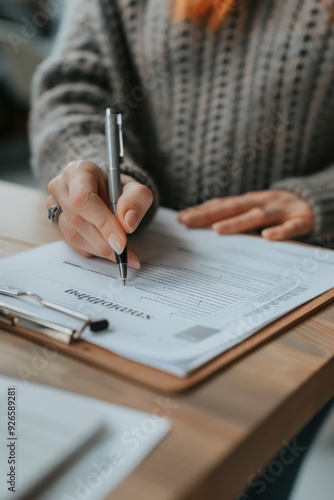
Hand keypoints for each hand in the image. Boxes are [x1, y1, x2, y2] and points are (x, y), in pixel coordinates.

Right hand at [46, 161, 152, 266]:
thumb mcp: (136, 189)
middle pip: (77, 220)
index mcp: (79, 171)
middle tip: (124, 252)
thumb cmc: (119, 189)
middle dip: (103, 241)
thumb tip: (127, 223)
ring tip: (120, 252)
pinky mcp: (56, 224)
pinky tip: (108, 247)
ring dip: (99, 248)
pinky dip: (94, 250)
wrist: (108, 192)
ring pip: (73, 235)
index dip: (102, 223)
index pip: (83, 199)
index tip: (120, 242)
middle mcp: (61, 187)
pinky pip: (73, 244)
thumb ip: (136, 201)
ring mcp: (54, 206)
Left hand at [177, 190, 313, 239]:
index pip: (221, 205)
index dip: (201, 211)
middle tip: (187, 223)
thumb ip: (235, 215)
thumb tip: (206, 227)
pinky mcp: (301, 219)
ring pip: (257, 216)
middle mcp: (261, 202)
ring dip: (237, 223)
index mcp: (249, 202)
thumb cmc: (277, 209)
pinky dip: (280, 231)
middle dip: (208, 215)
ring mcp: (280, 210)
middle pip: (232, 208)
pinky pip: (291, 227)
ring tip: (217, 230)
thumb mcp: (255, 209)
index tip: (180, 218)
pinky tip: (268, 237)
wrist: (314, 201)